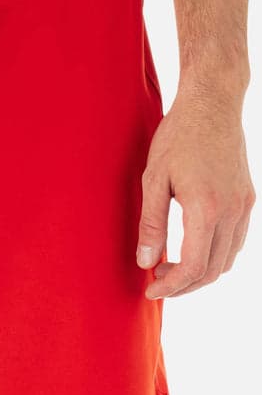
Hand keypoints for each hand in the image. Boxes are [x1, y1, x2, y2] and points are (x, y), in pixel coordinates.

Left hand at [137, 82, 254, 298]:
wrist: (212, 104)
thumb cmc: (177, 138)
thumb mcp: (153, 180)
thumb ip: (150, 224)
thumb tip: (146, 262)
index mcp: (207, 208)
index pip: (194, 266)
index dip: (171, 286)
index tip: (150, 290)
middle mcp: (232, 211)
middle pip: (212, 270)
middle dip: (183, 284)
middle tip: (155, 281)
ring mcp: (245, 205)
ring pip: (226, 260)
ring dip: (199, 272)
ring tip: (169, 266)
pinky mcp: (248, 199)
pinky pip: (235, 241)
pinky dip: (214, 255)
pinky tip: (190, 248)